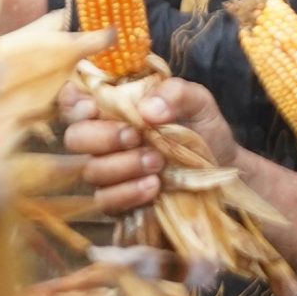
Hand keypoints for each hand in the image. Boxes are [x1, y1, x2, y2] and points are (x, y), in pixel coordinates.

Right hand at [59, 77, 235, 215]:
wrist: (223, 170)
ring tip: (157, 164)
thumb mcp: (198, 102)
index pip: (74, 99)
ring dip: (123, 166)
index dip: (73, 102)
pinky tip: (153, 187)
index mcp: (115, 105)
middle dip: (103, 137)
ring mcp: (109, 171)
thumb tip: (147, 109)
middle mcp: (104, 137)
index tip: (93, 106)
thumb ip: (176, 93)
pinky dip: (128, 193)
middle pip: (74, 137)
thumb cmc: (203, 129)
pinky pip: (106, 201)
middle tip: (136, 137)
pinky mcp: (118, 202)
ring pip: (91, 170)